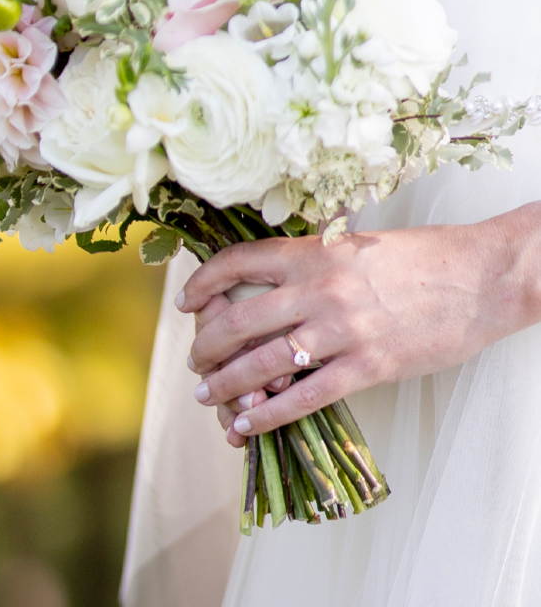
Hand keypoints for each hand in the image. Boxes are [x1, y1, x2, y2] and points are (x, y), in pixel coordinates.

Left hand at [179, 203, 540, 438]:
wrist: (480, 276)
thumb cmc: (424, 256)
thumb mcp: (359, 243)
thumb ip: (316, 257)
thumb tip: (278, 272)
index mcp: (315, 251)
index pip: (239, 263)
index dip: (203, 283)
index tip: (186, 302)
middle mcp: (319, 288)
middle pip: (238, 319)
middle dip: (205, 345)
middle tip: (193, 361)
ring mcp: (342, 330)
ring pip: (262, 363)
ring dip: (225, 384)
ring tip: (206, 395)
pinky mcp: (368, 367)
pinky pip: (305, 397)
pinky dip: (268, 414)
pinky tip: (247, 425)